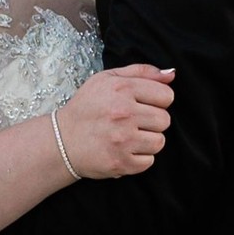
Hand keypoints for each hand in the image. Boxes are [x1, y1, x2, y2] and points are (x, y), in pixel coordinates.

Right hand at [56, 64, 173, 179]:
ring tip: (128, 137)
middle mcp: (123, 113)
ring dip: (147, 141)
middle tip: (133, 122)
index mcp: (122, 89)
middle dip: (152, 122)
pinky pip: (149, 162)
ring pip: (159, 142)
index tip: (142, 105)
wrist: (62, 141)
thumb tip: (171, 75)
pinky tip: (123, 150)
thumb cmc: (86, 108)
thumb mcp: (107, 79)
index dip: (157, 101)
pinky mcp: (120, 162)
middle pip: (165, 120)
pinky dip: (138, 159)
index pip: (166, 96)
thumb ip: (141, 72)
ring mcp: (122, 140)